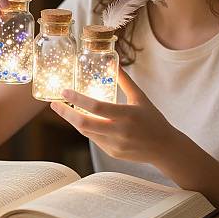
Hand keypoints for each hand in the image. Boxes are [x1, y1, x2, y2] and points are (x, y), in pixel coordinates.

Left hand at [50, 68, 174, 163]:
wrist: (164, 148)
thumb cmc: (153, 119)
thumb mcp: (140, 97)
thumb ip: (125, 81)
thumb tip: (114, 64)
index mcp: (127, 115)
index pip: (96, 107)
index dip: (78, 99)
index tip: (64, 91)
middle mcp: (119, 132)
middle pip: (84, 124)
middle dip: (66, 113)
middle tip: (54, 104)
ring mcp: (115, 145)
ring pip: (86, 132)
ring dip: (73, 120)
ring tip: (64, 109)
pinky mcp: (112, 153)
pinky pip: (94, 139)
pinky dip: (86, 128)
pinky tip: (82, 119)